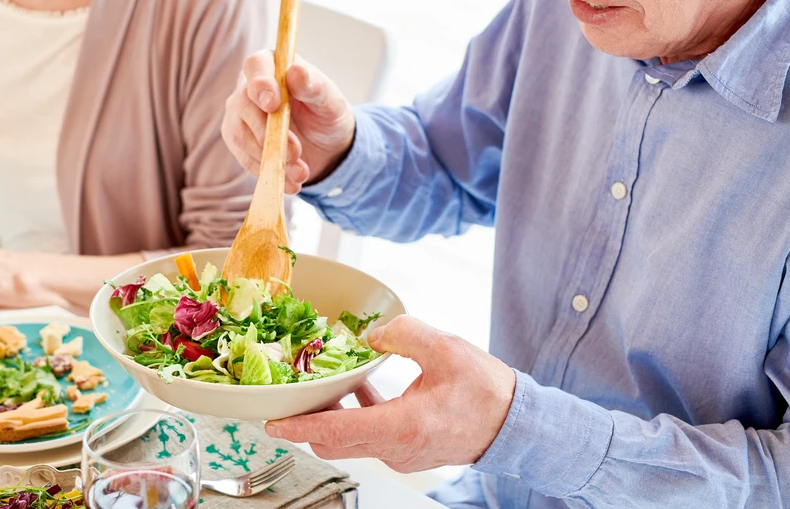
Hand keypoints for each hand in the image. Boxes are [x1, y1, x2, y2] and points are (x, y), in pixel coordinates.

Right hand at [221, 52, 355, 192]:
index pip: (256, 66)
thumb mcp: (330, 100)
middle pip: (244, 105)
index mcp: (272, 66)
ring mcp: (240, 116)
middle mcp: (249, 89)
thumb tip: (296, 72)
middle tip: (295, 152)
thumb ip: (314, 85)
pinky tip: (290, 181)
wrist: (325, 146)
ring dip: (270, 157)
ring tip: (300, 172)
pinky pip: (245, 159)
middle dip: (268, 132)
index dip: (260, 84)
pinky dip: (268, 172)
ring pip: (242, 136)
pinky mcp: (239, 142)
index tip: (272, 104)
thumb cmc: (326, 113)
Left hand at [264, 316, 515, 472]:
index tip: (272, 422)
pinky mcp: (408, 451)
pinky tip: (359, 388)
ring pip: (350, 440)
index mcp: (400, 427)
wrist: (516, 424)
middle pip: (334, 441)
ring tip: (323, 383)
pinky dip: (356, 415)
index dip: (298, 426)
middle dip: (307, 419)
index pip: (334, 431)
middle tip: (291, 392)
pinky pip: (369, 437)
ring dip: (332, 415)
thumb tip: (372, 333)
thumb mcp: (445, 348)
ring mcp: (401, 455)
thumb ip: (404, 334)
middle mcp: (395, 449)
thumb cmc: (486, 391)